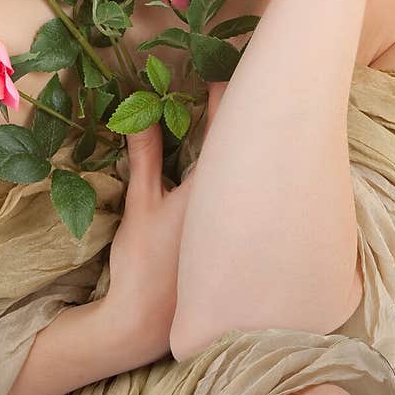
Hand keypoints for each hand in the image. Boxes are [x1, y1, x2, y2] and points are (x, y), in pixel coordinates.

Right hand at [103, 83, 225, 363]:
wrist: (145, 323)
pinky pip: (253, 199)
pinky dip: (249, 176)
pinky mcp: (243, 246)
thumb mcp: (141, 203)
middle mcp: (236, 207)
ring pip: (253, 175)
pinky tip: (247, 164)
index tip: (222, 71)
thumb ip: (145, 156)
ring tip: (249, 112)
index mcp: (211, 191)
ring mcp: (243, 229)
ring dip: (247, 145)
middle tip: (246, 81)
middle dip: (246, 117)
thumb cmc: (141, 263)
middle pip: (248, 151)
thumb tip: (142, 114)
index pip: (224, 133)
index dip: (224, 99)